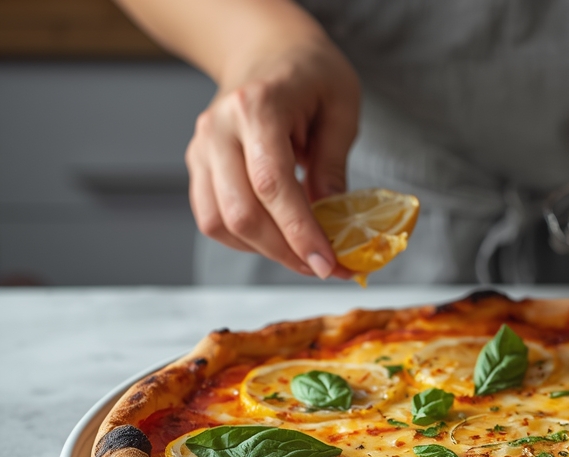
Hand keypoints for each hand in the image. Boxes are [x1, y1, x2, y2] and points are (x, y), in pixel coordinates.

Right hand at [186, 38, 359, 278]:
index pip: (272, 184)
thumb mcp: (341, 107)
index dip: (300, 232)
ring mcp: (202, 148)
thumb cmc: (310, 73)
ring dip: (265, 252)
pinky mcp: (198, 165)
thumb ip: (334, 164)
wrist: (265, 48)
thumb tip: (334, 225)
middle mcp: (219, 128)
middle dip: (287, 252)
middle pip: (242, 213)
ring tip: (304, 256)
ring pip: (220, 223)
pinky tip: (278, 241)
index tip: (328, 264)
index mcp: (257, 106)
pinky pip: (212, 218)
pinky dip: (245, 241)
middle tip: (326, 268)